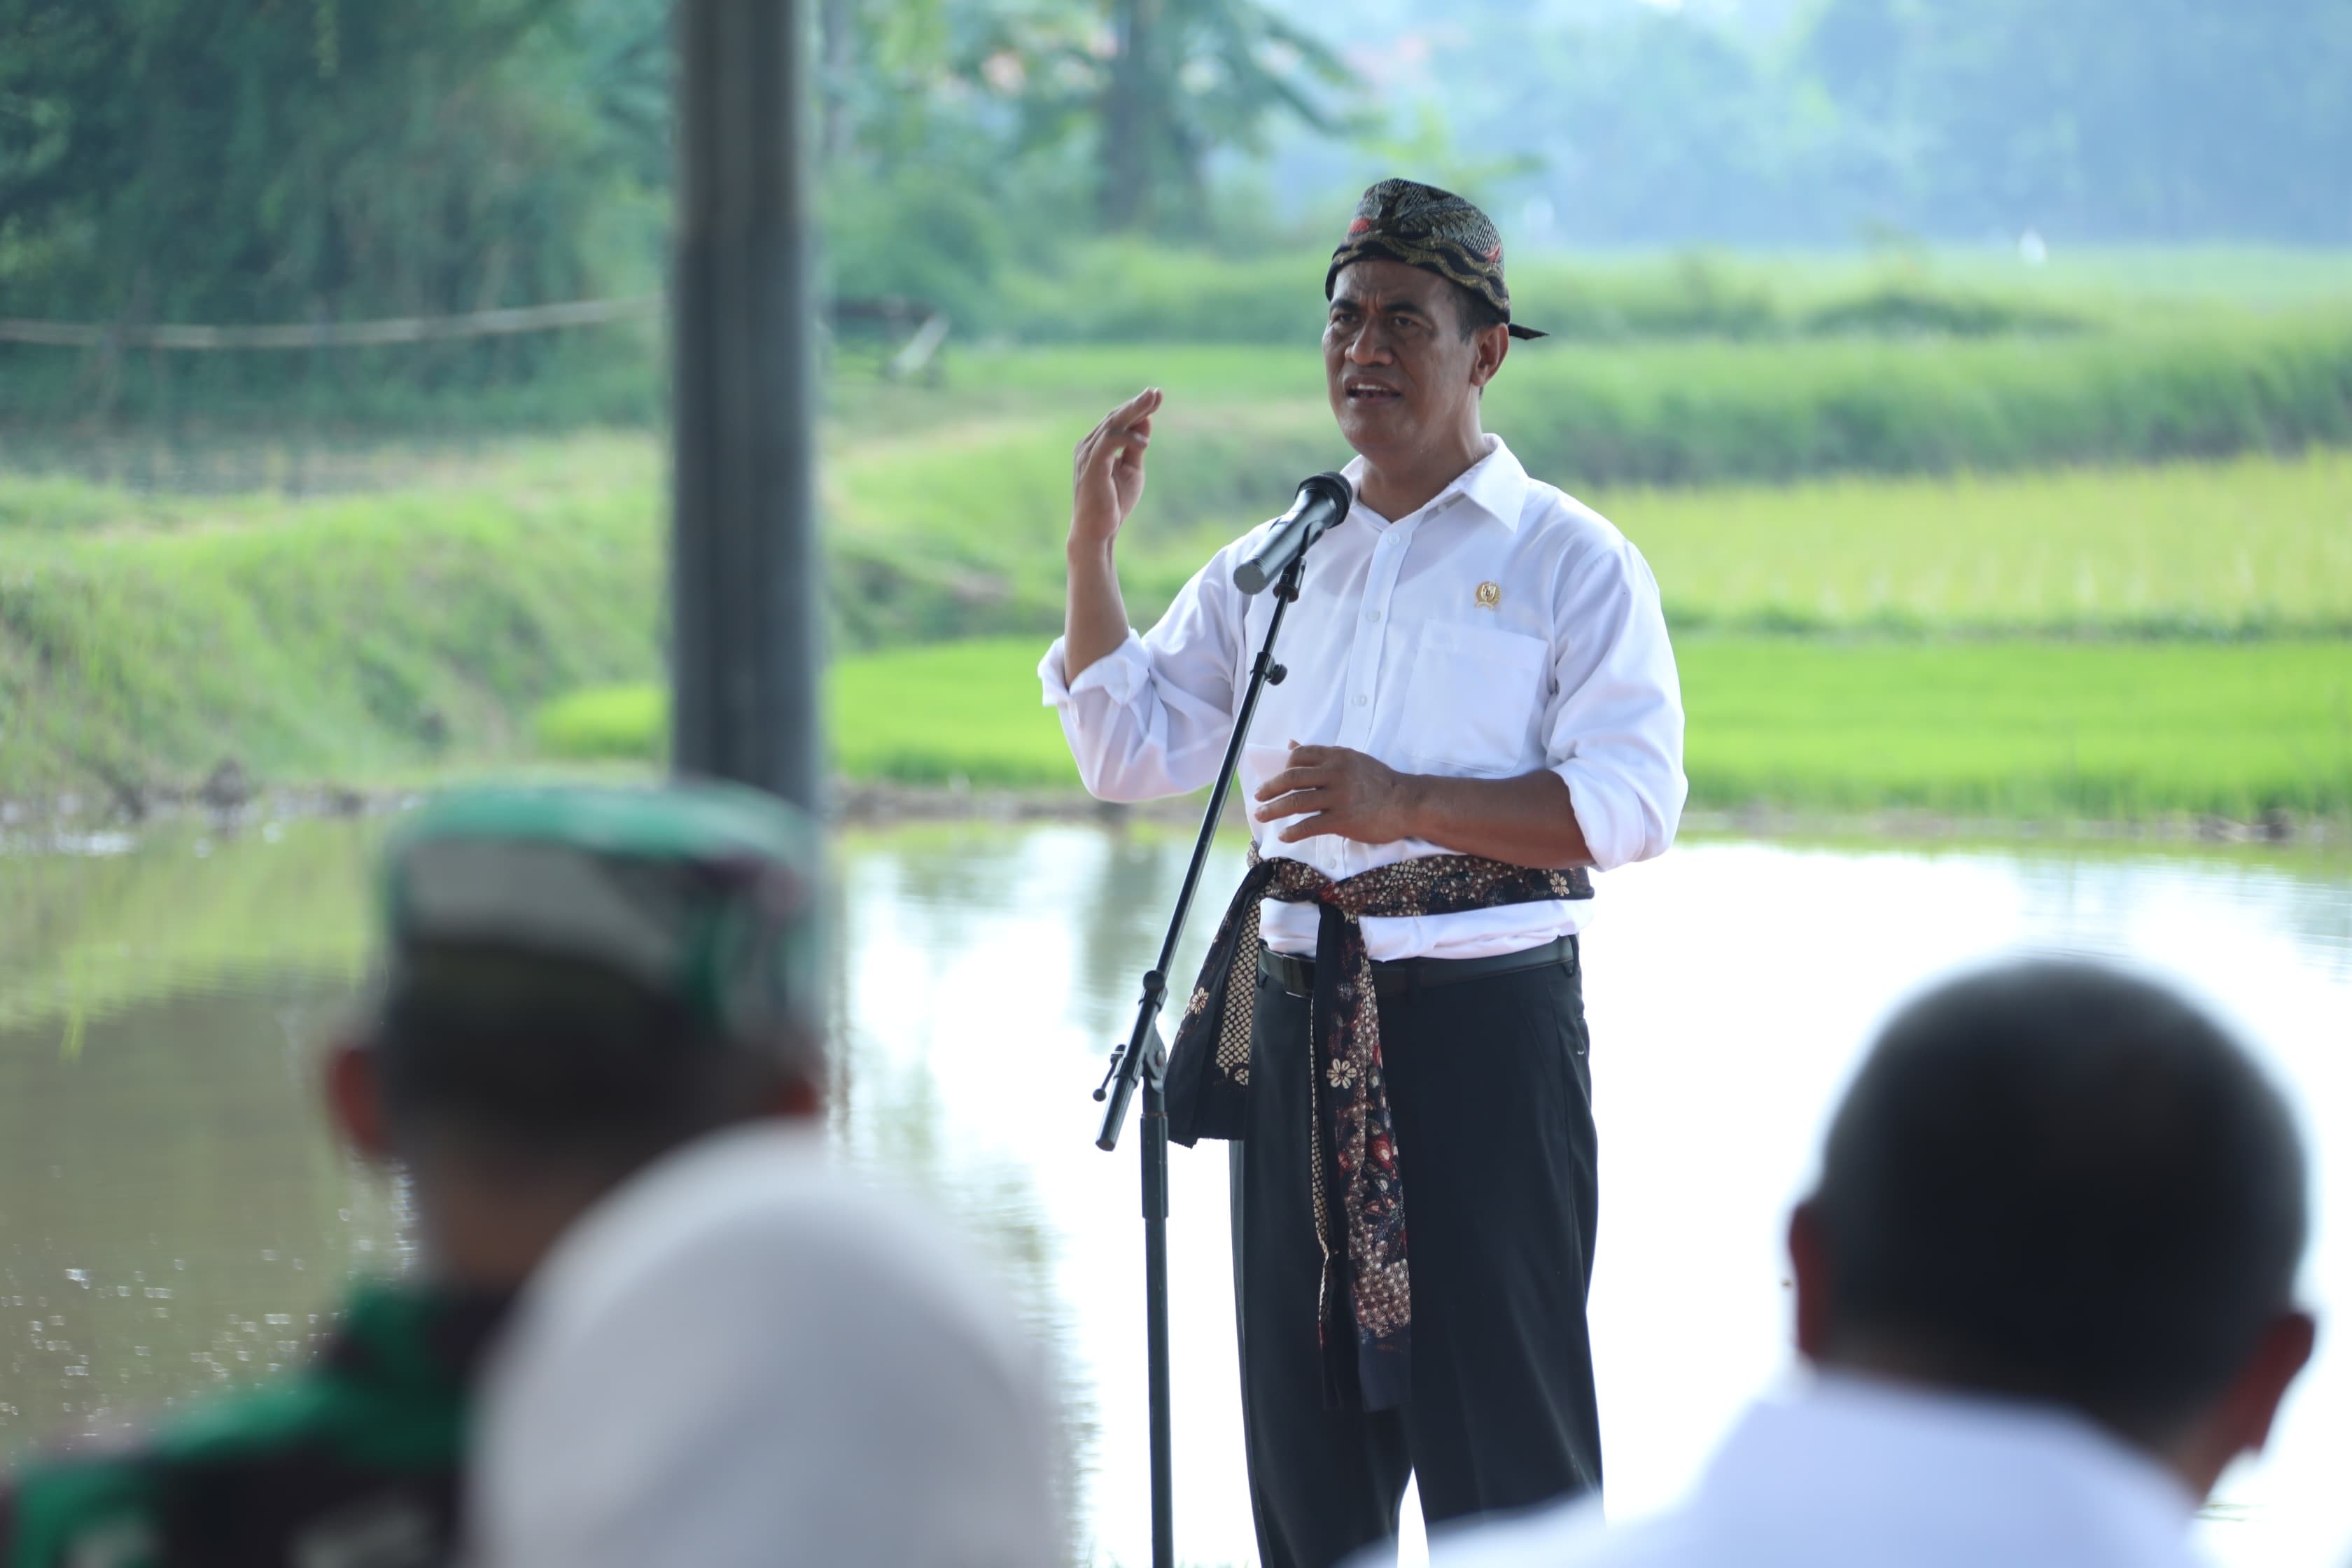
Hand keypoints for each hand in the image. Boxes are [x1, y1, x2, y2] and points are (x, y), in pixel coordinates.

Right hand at [1070, 387, 1160, 553]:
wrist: (1097, 532)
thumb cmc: (1113, 504)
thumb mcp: (1131, 470)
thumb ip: (1135, 446)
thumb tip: (1146, 420)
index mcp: (1096, 446)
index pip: (1117, 420)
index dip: (1137, 408)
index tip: (1156, 396)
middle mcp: (1088, 445)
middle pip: (1115, 417)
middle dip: (1138, 404)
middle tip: (1157, 392)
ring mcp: (1087, 454)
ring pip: (1112, 424)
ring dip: (1134, 411)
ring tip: (1154, 401)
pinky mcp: (1091, 465)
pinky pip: (1110, 441)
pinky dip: (1128, 437)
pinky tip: (1145, 441)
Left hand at [1252, 743, 1421, 845]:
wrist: (1408, 803)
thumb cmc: (1380, 783)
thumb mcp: (1353, 760)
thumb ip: (1324, 755)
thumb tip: (1291, 745)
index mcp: (1338, 756)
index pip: (1300, 756)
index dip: (1283, 767)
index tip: (1275, 779)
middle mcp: (1336, 773)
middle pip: (1292, 778)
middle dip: (1270, 788)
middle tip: (1258, 796)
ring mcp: (1339, 796)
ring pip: (1296, 801)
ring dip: (1274, 810)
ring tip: (1262, 816)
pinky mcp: (1343, 819)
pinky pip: (1310, 825)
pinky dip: (1293, 832)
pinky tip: (1285, 836)